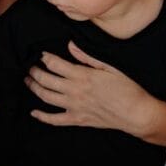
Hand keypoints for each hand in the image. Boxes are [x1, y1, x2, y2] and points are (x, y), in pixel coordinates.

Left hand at [25, 41, 154, 133]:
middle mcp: (74, 91)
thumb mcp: (110, 67)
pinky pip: (55, 120)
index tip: (42, 54)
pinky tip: (34, 112)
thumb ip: (87, 57)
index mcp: (83, 76)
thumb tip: (70, 45)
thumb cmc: (127, 88)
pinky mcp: (77, 120)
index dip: (45, 58)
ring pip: (46, 97)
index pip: (55, 64)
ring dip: (34, 88)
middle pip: (46, 80)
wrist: (136, 113)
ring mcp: (74, 107)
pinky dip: (42, 117)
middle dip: (34, 71)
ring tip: (28, 81)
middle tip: (30, 66)